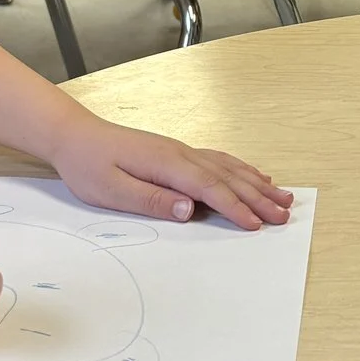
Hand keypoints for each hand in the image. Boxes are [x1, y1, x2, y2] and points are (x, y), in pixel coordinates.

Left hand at [55, 118, 295, 231]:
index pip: (210, 188)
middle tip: (284, 216)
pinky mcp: (177, 152)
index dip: (235, 208)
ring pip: (228, 168)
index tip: (256, 225)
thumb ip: (152, 200)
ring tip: (283, 197)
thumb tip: (189, 209)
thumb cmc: (89, 165)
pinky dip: (242, 169)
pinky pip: (218, 160)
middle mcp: (181, 154)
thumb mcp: (111, 191)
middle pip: (228, 178)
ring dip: (257, 183)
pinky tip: (255, 175)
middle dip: (258, 198)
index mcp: (166, 164)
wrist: (75, 135)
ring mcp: (181, 151)